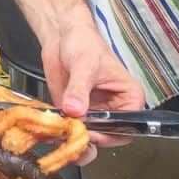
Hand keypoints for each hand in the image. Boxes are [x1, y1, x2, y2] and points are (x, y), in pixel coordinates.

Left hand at [41, 21, 145, 164]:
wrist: (62, 36)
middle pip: (107, 138)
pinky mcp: (74, 114)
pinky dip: (60, 135)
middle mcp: (114, 110)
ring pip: (88, 139)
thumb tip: (75, 109)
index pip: (126, 128)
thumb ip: (79, 89)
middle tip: (71, 136)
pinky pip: (70, 132)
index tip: (89, 133)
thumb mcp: (84, 65)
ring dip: (73, 142)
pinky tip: (50, 132)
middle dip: (88, 140)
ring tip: (59, 136)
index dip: (108, 135)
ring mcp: (93, 114)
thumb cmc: (84, 43)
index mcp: (129, 99)